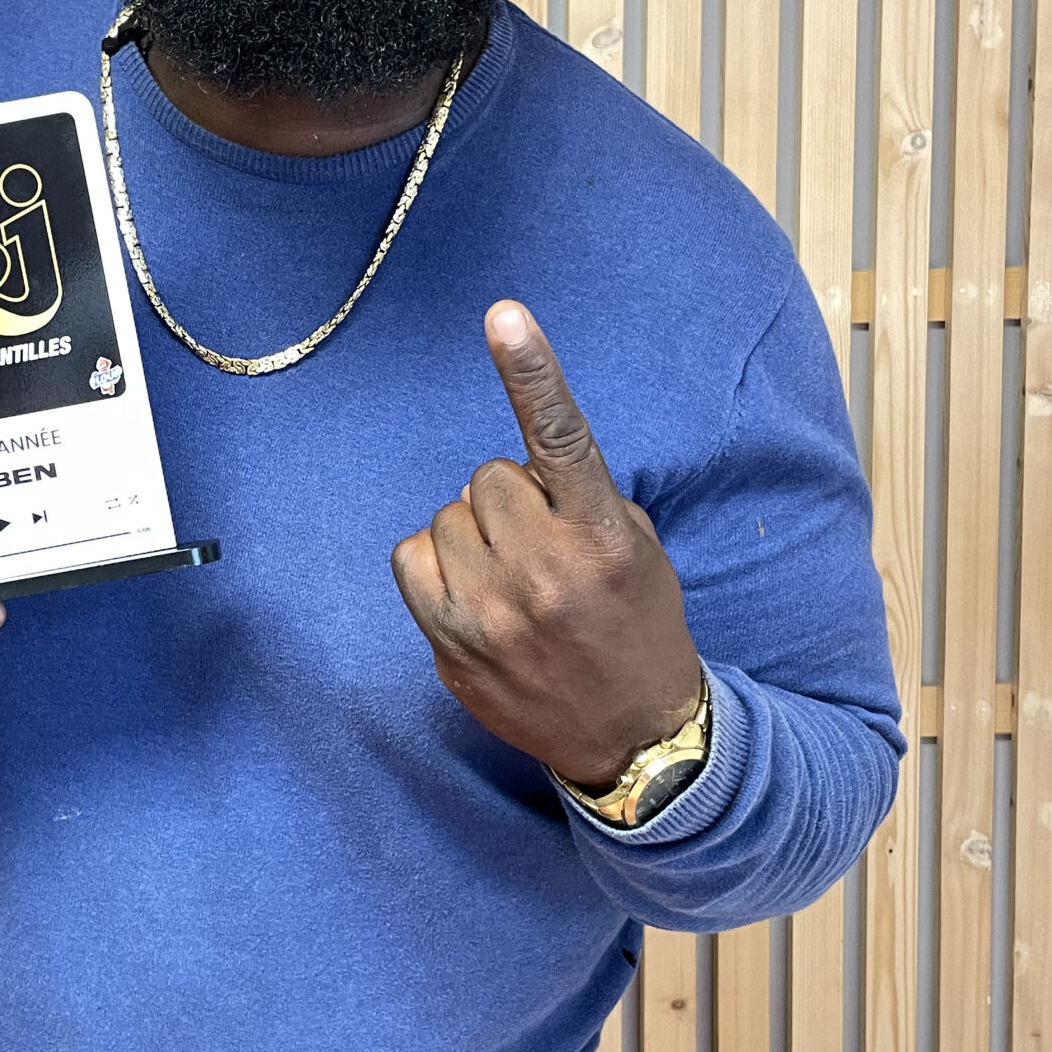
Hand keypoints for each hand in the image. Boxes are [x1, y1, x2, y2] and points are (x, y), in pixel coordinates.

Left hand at [391, 302, 702, 789]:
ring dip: (476, 534)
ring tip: (515, 580)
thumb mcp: (638, 550)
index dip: (531, 371)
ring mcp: (490, 610)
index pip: (559, 436)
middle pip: (488, 476)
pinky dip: (437, 564)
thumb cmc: (636, 627)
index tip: (504, 315)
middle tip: (544, 548)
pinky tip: (474, 594)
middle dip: (512, 500)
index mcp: (601, 536)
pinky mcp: (449, 642)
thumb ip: (583, 497)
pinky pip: (413, 555)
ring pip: (449, 515)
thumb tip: (524, 467)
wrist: (631, 737)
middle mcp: (544, 569)